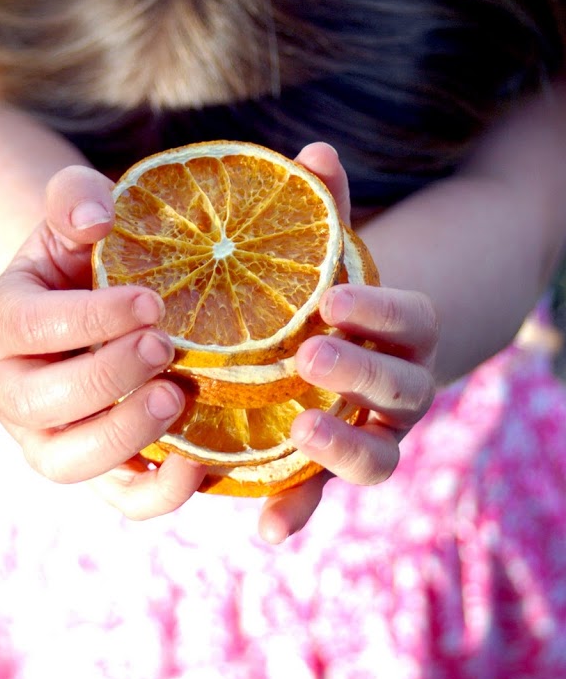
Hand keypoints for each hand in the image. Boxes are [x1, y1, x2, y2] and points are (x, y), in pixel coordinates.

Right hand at [0, 164, 206, 518]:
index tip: (152, 301)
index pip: (30, 326)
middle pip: (40, 403)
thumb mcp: (72, 217)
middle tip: (164, 346)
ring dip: (126, 435)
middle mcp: (11, 390)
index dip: (90, 319)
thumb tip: (98, 217)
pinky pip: (117, 501)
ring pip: (69, 462)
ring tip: (179, 395)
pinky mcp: (94, 469)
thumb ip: (74, 197)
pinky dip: (156, 494)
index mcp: (0, 321)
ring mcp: (48, 438)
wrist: (87, 309)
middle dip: (106, 378)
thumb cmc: (84, 258)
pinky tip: (198, 462)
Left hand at [257, 142, 438, 543]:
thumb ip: (322, 209)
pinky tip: (264, 528)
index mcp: (403, 334)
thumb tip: (316, 149)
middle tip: (310, 355)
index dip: (382, 313)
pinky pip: (323, 498)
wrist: (340, 350)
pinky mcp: (331, 470)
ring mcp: (371, 437)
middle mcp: (399, 391)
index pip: (415, 321)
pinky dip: (299, 511)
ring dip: (343, 450)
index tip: (332, 300)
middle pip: (402, 390)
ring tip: (301, 431)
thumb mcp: (322, 254)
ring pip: (380, 458)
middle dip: (361, 373)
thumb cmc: (324, 297)